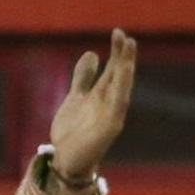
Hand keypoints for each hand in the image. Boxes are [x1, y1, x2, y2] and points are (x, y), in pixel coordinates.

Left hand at [49, 28, 136, 182]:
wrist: (66, 161)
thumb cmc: (72, 131)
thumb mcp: (75, 98)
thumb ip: (84, 78)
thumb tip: (92, 53)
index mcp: (102, 95)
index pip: (112, 69)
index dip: (116, 52)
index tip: (118, 33)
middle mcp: (109, 103)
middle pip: (119, 75)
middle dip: (123, 57)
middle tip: (125, 36)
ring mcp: (111, 115)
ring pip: (122, 88)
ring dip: (125, 70)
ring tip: (129, 51)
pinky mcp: (109, 129)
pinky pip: (117, 107)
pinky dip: (120, 92)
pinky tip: (122, 78)